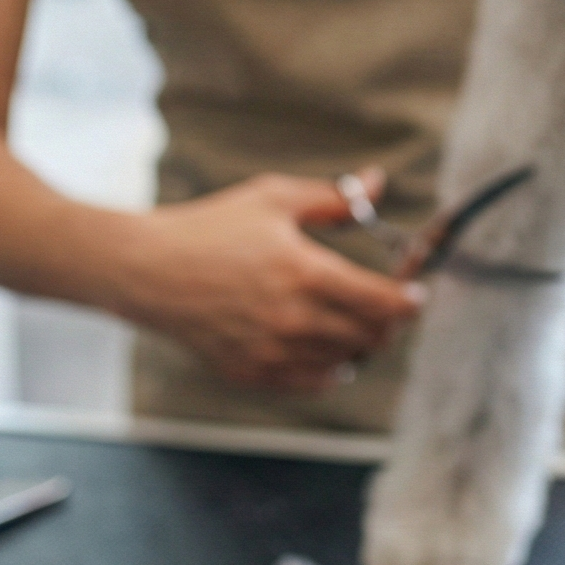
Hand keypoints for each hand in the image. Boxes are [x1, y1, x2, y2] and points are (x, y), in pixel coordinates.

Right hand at [108, 170, 423, 393]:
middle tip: (389, 310)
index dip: (409, 302)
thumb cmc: (211, 227)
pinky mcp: (252, 372)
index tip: (416, 296)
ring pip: (345, 361)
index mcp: (305, 272)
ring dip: (361, 345)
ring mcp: (272, 351)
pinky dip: (331, 369)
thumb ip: (333, 198)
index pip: (382, 302)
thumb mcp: (273, 198)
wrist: (148, 271)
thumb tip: (377, 182)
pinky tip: (326, 347)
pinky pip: (313, 383)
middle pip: (371, 337)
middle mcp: (294, 319)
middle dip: (390, 325)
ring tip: (357, 324)